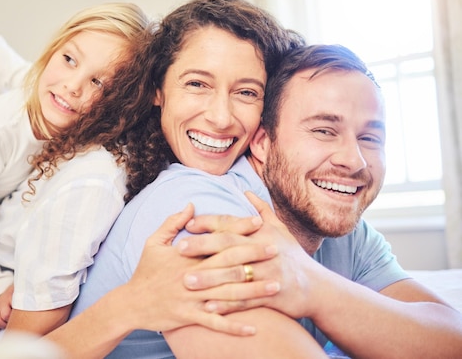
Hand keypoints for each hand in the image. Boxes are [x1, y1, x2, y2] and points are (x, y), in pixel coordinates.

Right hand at [121, 203, 262, 335]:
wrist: (130, 303)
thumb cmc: (144, 271)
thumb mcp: (154, 242)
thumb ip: (173, 222)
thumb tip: (191, 205)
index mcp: (186, 256)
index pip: (217, 239)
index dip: (238, 230)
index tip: (258, 222)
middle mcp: (192, 275)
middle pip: (228, 264)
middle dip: (254, 256)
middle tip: (276, 249)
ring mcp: (192, 297)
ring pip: (228, 294)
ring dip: (253, 291)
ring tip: (275, 286)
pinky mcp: (190, 317)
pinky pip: (216, 322)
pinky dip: (234, 326)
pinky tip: (253, 327)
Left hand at [180, 192, 325, 318]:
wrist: (318, 288)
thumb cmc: (294, 257)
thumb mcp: (281, 230)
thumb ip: (262, 210)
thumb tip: (246, 191)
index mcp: (262, 233)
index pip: (232, 224)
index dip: (210, 223)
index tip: (188, 224)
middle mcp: (264, 251)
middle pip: (229, 246)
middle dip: (203, 247)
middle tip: (179, 249)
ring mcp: (268, 274)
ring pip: (234, 275)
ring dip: (209, 279)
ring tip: (187, 281)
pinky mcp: (271, 296)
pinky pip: (245, 300)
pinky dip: (227, 304)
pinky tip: (208, 305)